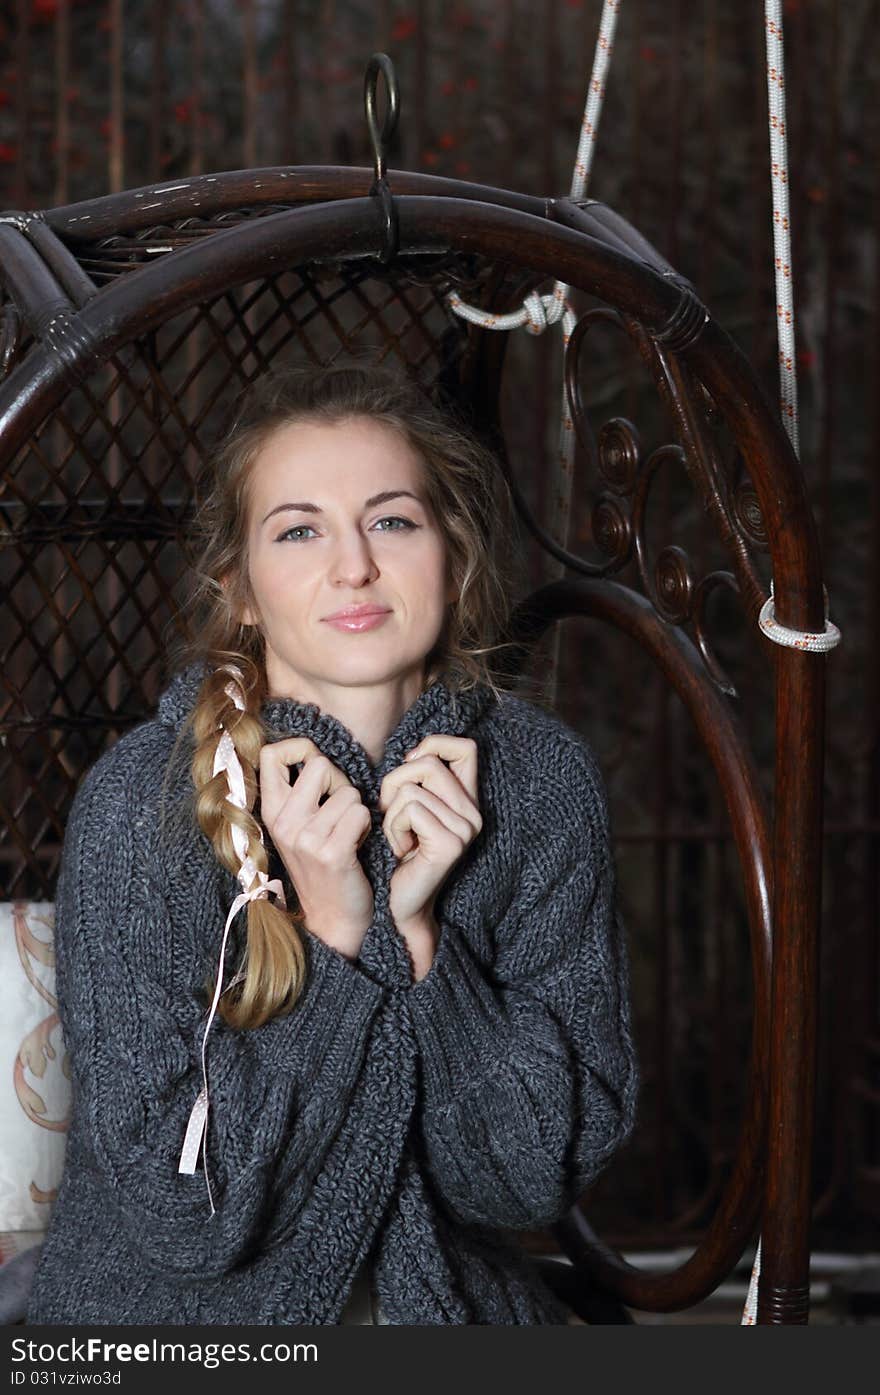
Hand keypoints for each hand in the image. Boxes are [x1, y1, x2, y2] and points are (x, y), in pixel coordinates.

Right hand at [258, 737, 373, 959]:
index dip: (300, 748)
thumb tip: (313, 751)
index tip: (316, 767)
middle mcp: (283, 823)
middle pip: (319, 763)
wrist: (335, 918)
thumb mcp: (300, 827)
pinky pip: (361, 813)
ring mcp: (305, 839)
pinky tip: (358, 844)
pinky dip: (367, 826)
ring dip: (358, 810)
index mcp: (271, 812)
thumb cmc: (325, 864)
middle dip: (340, 780)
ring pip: (348, 791)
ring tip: (350, 833)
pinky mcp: (331, 853)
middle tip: (342, 808)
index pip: (271, 753)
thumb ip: (301, 792)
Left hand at [378, 734, 482, 940]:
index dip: (434, 745)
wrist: (402, 903)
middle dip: (395, 783)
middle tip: (393, 814)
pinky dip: (394, 828)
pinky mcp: (450, 844)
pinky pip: (410, 811)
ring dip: (391, 813)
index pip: (466, 747)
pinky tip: (401, 849)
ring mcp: (465, 829)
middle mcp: (474, 813)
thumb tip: (413, 754)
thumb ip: (418, 779)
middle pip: (429, 764)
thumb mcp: (410, 806)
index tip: (411, 766)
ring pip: (412, 789)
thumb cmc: (400, 851)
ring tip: (400, 837)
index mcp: (468, 800)